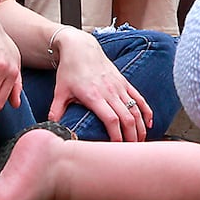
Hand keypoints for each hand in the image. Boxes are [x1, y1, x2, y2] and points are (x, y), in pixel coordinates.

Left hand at [48, 27, 152, 141]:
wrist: (81, 47)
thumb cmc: (70, 70)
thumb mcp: (59, 92)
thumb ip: (56, 111)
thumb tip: (51, 129)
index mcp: (94, 96)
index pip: (111, 120)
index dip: (116, 136)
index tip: (117, 149)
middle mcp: (110, 91)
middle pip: (127, 118)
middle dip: (131, 137)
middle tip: (131, 152)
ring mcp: (119, 86)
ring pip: (136, 110)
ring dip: (140, 127)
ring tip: (140, 142)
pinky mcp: (124, 82)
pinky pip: (139, 99)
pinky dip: (146, 112)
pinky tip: (149, 123)